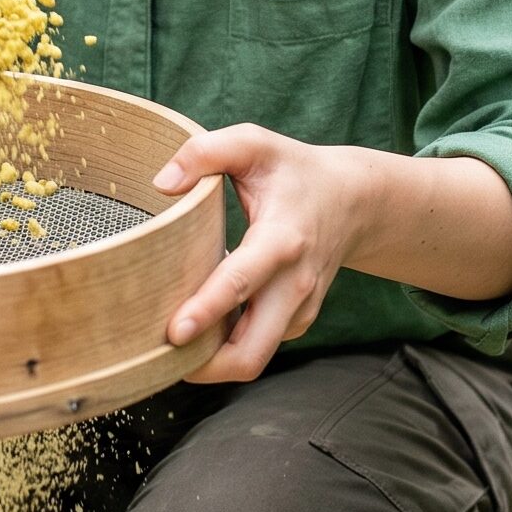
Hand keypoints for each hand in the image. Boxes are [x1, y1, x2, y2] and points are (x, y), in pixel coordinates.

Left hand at [153, 125, 366, 383]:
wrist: (354, 200)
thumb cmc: (294, 171)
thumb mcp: (254, 145)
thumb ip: (205, 152)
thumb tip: (162, 182)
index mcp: (282, 239)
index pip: (243, 282)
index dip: (208, 310)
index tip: (175, 333)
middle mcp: (294, 283)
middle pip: (252, 351)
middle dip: (205, 366)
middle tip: (157, 359)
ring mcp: (299, 308)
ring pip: (253, 358)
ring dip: (211, 362)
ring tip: (167, 351)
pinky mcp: (297, 320)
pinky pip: (258, 347)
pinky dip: (226, 347)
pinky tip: (200, 327)